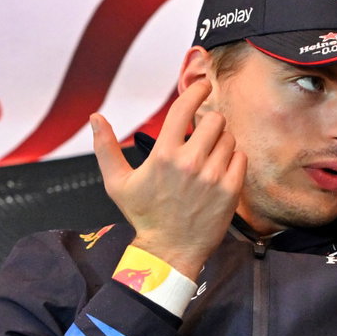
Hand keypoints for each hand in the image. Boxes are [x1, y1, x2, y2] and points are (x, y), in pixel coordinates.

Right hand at [90, 79, 244, 279]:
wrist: (170, 250)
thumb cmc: (144, 215)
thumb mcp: (117, 182)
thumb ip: (105, 147)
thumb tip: (96, 117)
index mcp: (163, 155)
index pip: (185, 109)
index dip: (197, 91)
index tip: (205, 85)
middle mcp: (190, 162)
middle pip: (214, 121)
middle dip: (210, 122)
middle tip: (204, 133)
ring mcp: (212, 177)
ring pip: (229, 139)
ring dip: (222, 141)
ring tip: (210, 155)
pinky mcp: (230, 191)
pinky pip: (241, 159)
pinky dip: (234, 158)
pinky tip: (221, 167)